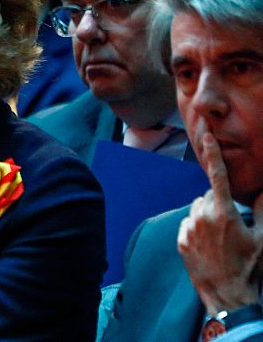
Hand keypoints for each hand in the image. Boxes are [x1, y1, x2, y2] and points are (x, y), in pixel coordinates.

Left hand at [178, 132, 262, 314]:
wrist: (229, 296)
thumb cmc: (251, 267)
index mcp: (224, 212)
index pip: (217, 176)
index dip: (212, 154)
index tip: (205, 135)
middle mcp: (202, 217)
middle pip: (209, 196)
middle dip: (220, 203)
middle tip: (233, 226)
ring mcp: (189, 229)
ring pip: (197, 209)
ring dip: (207, 215)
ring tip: (221, 238)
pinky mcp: (180, 241)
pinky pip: (188, 224)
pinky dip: (196, 228)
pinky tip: (208, 245)